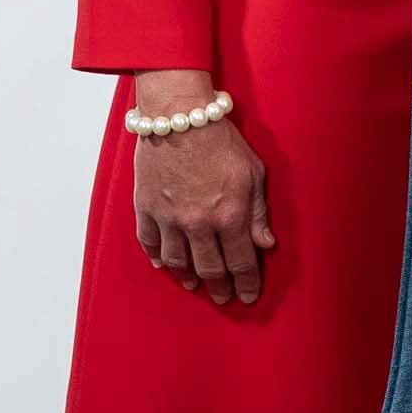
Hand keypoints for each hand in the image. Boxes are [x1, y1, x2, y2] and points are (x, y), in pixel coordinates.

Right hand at [131, 95, 274, 305]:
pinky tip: (165, 265)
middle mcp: (198, 223)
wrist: (179, 115)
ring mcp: (168, 218)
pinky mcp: (146, 208)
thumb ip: (258, 212)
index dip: (247, 283)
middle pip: (209, 269)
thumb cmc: (220, 139)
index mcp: (229, 215)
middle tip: (223, 297)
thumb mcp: (253, 172)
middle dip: (219, 287)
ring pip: (177, 263)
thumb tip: (266, 243)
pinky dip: (157, 258)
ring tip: (196, 284)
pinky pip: (149, 243)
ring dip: (188, 277)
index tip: (249, 295)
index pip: (240, 262)